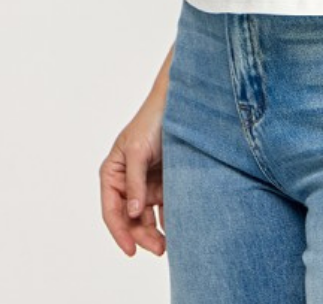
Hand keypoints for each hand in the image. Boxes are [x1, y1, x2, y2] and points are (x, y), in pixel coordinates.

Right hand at [99, 95, 166, 257]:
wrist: (180, 104)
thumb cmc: (152, 121)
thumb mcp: (138, 151)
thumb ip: (135, 182)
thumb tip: (133, 213)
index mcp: (112, 173)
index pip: (112, 211)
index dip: (120, 232)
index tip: (131, 250)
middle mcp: (127, 181)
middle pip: (131, 218)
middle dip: (142, 235)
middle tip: (160, 248)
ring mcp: (146, 182)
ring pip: (147, 216)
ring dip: (156, 232)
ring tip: (170, 244)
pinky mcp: (164, 181)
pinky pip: (164, 206)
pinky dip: (169, 219)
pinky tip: (179, 227)